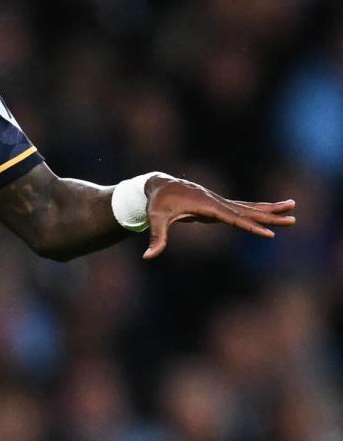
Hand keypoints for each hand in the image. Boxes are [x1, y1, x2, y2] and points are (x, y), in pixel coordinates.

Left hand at [144, 176, 294, 259]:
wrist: (160, 184)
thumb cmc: (157, 202)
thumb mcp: (155, 218)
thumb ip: (156, 237)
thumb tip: (148, 256)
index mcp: (206, 205)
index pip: (232, 218)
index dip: (249, 226)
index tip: (268, 233)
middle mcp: (216, 201)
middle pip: (247, 211)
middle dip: (270, 215)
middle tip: (293, 217)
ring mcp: (219, 202)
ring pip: (249, 208)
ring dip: (270, 209)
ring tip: (293, 208)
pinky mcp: (219, 206)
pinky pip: (242, 209)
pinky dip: (258, 210)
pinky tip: (272, 212)